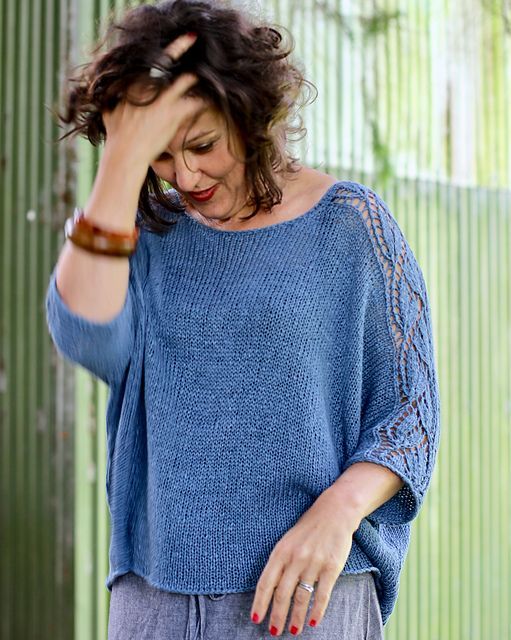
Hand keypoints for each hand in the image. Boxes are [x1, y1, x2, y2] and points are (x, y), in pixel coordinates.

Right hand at [101, 33, 202, 166]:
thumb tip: (110, 96)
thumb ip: (113, 98)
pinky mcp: (173, 115)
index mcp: (134, 82)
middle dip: (187, 59)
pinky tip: (207, 100)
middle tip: (199, 59)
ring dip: (197, 79)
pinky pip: (195, 103)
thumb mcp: (109, 110)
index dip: (174, 48)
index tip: (189, 39)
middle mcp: (149, 86)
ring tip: (208, 79)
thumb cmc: (116, 135)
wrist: (125, 153)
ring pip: (188, 80)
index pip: (155, 59)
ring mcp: (162, 100)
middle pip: (173, 64)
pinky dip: (202, 101)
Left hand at [250, 487, 359, 635]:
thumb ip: (280, 562)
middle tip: (274, 632)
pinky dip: (317, 610)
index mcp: (280, 551)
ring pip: (302, 597)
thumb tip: (270, 590)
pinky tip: (313, 621)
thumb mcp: (287, 540)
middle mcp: (295, 558)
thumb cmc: (308, 528)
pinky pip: (322, 594)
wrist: (335, 512)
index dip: (260, 603)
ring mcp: (313, 563)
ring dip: (296, 617)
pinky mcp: (331, 567)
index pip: (265, 582)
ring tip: (293, 630)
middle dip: (277, 616)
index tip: (255, 619)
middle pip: (282, 594)